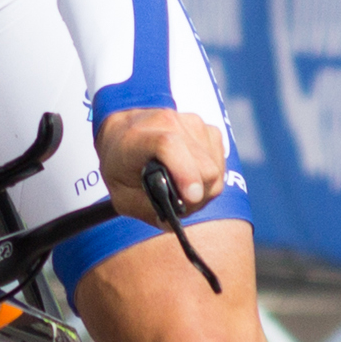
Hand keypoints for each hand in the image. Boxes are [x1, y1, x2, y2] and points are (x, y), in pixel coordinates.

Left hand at [96, 108, 226, 225]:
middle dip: (197, 196)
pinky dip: (209, 178)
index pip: (169, 145)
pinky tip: (190, 176)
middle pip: (203, 166)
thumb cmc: (120, 168)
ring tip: (181, 189)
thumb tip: (175, 218)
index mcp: (138, 137)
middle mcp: (168, 123)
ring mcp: (191, 123)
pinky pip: (220, 163)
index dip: (185, 172)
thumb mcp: (122, 195)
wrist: (124, 134)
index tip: (191, 197)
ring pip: (215, 169)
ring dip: (203, 189)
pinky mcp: (206, 128)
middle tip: (180, 205)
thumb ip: (147, 210)